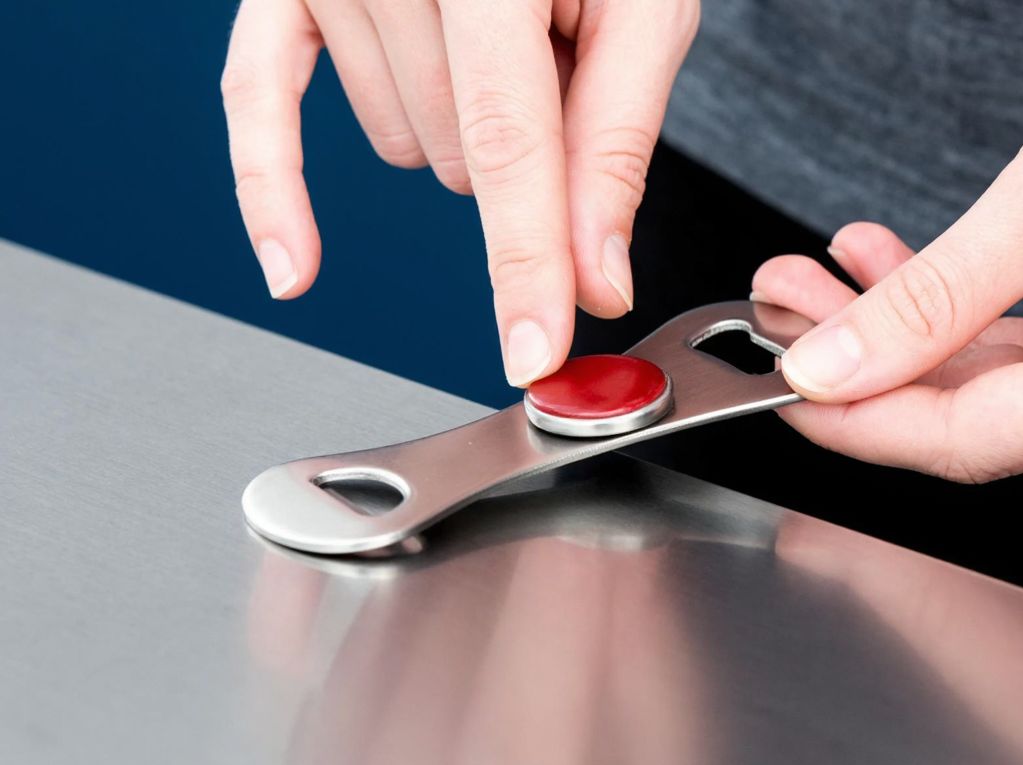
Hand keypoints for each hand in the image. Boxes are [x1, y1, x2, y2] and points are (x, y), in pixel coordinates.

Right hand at [222, 0, 699, 383]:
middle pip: (464, 160)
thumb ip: (616, 139)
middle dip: (530, 153)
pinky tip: (294, 266)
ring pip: (397, 144)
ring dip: (461, 131)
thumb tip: (593, 277)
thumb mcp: (645, 3)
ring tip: (501, 39)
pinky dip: (273, 191)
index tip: (532, 351)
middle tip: (564, 66)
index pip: (512, 143)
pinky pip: (255, 101)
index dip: (525, 260)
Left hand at [752, 0, 1022, 481]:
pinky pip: (1009, 343)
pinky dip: (941, 309)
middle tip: (779, 305)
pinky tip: (883, 264)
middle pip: (957, 415)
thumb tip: (830, 367)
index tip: (776, 385)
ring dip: (889, 329)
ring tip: (811, 276)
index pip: (955, 442)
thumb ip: (927, 301)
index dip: (852, 421)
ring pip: (973, 377)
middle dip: (855, 364)